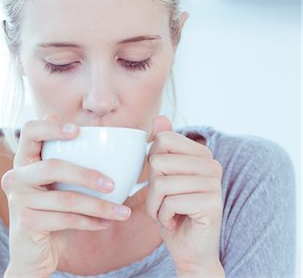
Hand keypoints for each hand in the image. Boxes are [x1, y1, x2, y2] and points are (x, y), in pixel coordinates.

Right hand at [1, 115, 131, 276]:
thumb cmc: (53, 214)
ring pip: (65, 199)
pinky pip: (66, 219)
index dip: (51, 128)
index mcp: (25, 161)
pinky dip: (90, 222)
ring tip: (122, 212)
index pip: (30, 132)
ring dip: (99, 206)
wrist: (34, 255)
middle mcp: (15, 177)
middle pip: (52, 167)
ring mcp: (17, 200)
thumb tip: (102, 141)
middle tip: (113, 184)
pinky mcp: (25, 222)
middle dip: (86, 175)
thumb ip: (72, 164)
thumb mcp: (61, 187)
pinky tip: (105, 223)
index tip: (78, 131)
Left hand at [146, 116, 223, 275]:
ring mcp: (215, 183)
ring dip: (156, 205)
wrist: (189, 249)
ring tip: (169, 213)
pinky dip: (164, 216)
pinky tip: (176, 222)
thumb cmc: (173, 212)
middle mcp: (212, 164)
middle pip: (158, 162)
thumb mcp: (162, 177)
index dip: (152, 166)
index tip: (164, 183)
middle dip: (152, 188)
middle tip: (165, 202)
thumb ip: (164, 148)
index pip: (162, 141)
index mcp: (201, 154)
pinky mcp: (213, 202)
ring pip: (161, 183)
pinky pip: (170, 202)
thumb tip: (161, 117)